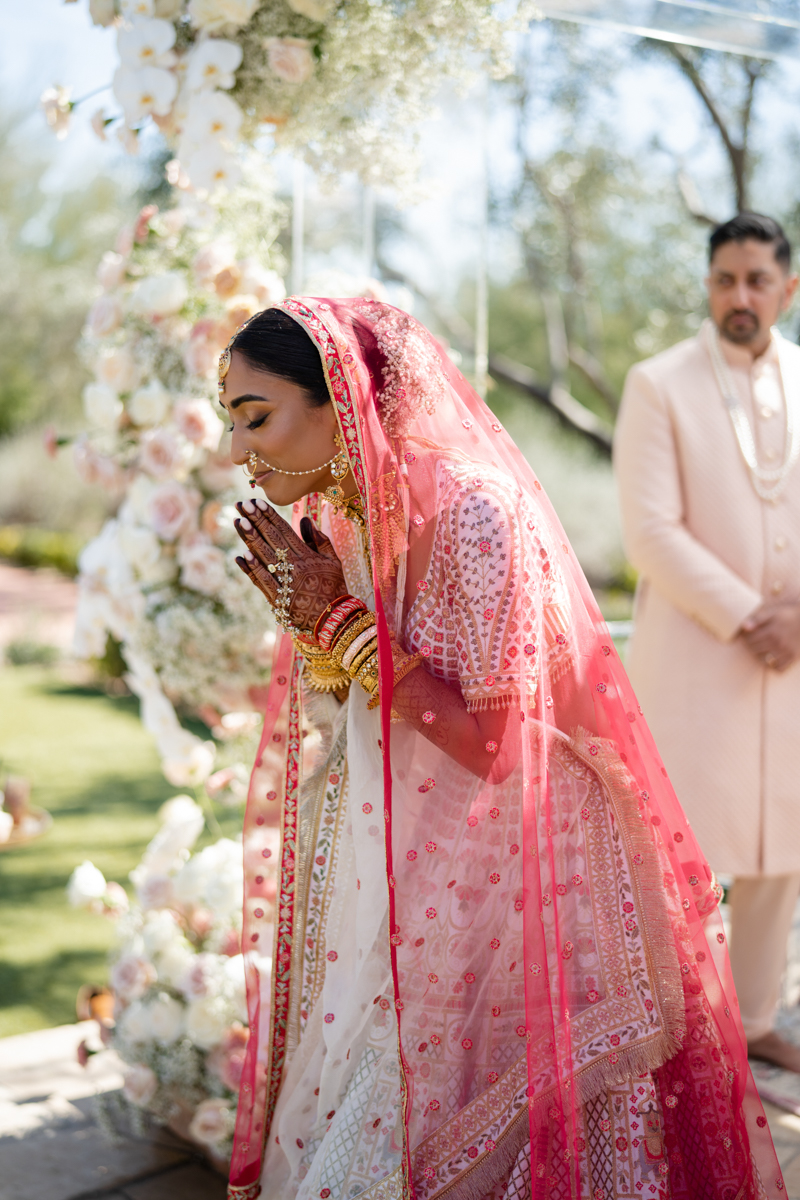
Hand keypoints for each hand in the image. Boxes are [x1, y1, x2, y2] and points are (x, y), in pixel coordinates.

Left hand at [233, 498, 346, 633]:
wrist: (334, 619)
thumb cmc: (334, 588)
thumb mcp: (333, 560)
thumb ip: (320, 539)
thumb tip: (305, 520)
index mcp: (306, 555)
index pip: (284, 530)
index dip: (269, 515)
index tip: (257, 502)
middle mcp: (294, 566)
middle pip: (271, 539)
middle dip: (255, 520)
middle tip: (241, 505)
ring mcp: (284, 582)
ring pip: (263, 556)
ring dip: (249, 539)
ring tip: (238, 522)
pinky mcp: (277, 598)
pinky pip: (262, 580)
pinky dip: (251, 568)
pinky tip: (240, 556)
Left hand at [740, 602, 799, 670]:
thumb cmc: (788, 616)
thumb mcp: (774, 613)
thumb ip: (758, 619)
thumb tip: (744, 627)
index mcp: (771, 631)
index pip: (750, 640)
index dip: (747, 638)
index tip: (748, 636)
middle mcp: (778, 642)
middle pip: (755, 650)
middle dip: (752, 647)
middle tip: (754, 643)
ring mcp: (786, 651)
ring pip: (763, 661)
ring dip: (759, 656)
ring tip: (761, 651)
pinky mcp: (793, 657)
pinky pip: (778, 668)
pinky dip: (773, 666)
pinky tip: (772, 660)